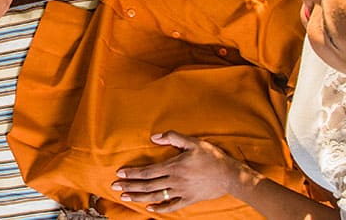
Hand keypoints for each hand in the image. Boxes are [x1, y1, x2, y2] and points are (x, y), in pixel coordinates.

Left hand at [111, 131, 248, 212]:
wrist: (230, 176)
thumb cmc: (211, 157)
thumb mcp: (193, 142)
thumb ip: (173, 137)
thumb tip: (154, 136)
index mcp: (174, 167)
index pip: (148, 172)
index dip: (132, 173)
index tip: (119, 174)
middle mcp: (175, 181)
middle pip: (147, 186)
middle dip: (129, 186)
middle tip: (114, 187)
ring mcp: (182, 192)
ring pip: (156, 197)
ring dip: (139, 198)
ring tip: (125, 198)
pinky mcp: (189, 199)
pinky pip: (172, 206)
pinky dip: (160, 209)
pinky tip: (150, 209)